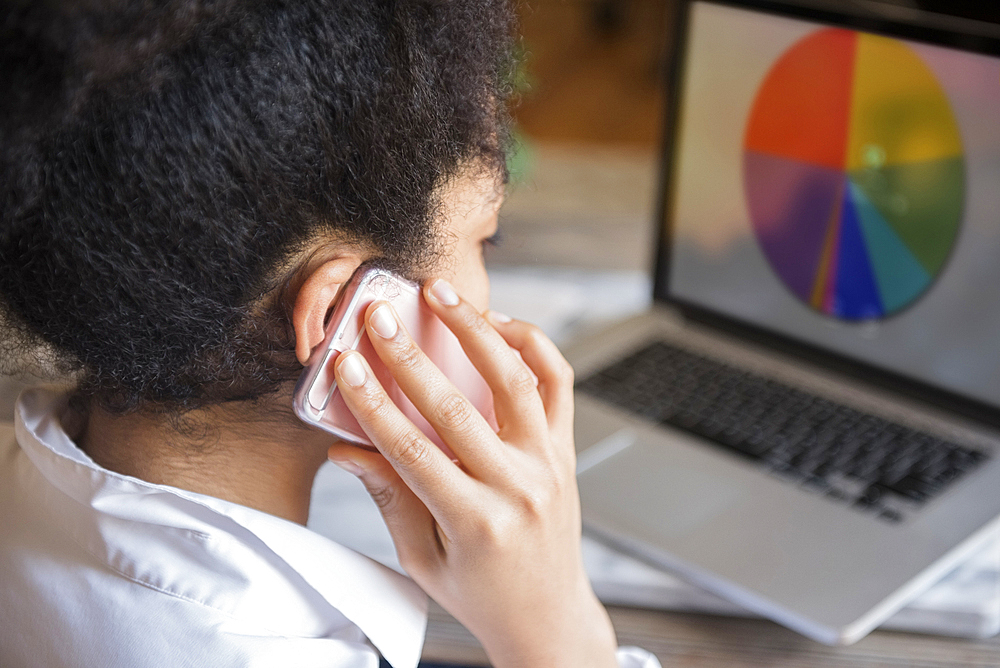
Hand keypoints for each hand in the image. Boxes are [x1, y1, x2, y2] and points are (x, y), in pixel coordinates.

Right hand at [326, 278, 617, 667]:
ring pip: (514, 379)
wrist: (547, 615)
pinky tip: (497, 324)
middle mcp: (517, 487)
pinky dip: (531, 344)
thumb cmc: (481, 593)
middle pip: (455, 407)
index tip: (345, 365)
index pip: (412, 450)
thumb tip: (347, 451)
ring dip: (474, 329)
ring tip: (440, 294)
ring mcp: (548, 463)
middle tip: (379, 317)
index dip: (372, 402)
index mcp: (475, 522)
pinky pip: (557, 382)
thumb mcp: (423, 558)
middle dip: (409, 356)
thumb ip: (389, 499)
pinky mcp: (565, 448)